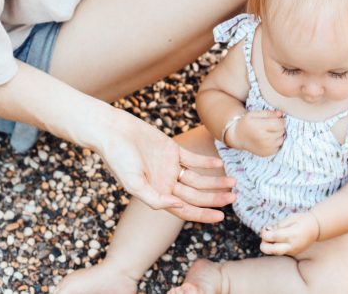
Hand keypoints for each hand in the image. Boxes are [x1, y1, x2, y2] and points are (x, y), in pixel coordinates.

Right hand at [97, 111, 234, 222]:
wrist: (113, 131)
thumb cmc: (118, 158)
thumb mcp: (133, 183)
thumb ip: (155, 199)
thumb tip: (179, 207)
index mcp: (157, 195)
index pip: (185, 210)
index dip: (203, 215)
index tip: (221, 217)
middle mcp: (165, 183)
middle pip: (196, 195)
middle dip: (215, 198)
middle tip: (234, 197)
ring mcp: (170, 167)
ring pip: (198, 178)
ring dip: (215, 181)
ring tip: (233, 182)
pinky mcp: (172, 150)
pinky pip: (193, 159)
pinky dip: (206, 161)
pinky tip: (219, 163)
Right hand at [229, 110, 284, 156]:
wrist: (238, 137)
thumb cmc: (246, 123)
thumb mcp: (254, 114)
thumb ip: (268, 113)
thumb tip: (280, 114)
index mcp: (260, 128)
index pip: (280, 124)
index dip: (281, 120)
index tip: (277, 119)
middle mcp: (263, 139)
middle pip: (281, 132)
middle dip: (279, 127)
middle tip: (272, 126)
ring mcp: (265, 148)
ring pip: (281, 140)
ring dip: (278, 135)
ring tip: (270, 132)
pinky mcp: (266, 154)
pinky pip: (278, 147)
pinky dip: (275, 143)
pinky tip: (268, 140)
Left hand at [260, 212, 320, 255]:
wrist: (316, 228)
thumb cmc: (303, 220)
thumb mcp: (291, 218)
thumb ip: (278, 225)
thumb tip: (267, 230)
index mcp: (291, 234)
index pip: (272, 237)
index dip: (264, 234)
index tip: (264, 229)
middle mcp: (291, 245)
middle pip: (271, 250)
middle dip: (263, 244)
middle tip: (265, 236)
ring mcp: (292, 251)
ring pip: (275, 253)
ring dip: (269, 247)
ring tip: (271, 238)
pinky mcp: (293, 253)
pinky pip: (280, 252)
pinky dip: (275, 247)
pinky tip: (277, 240)